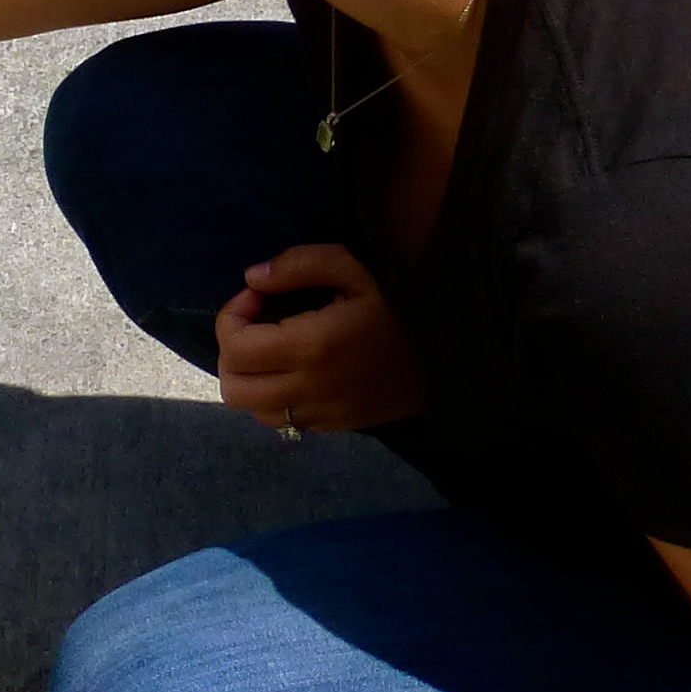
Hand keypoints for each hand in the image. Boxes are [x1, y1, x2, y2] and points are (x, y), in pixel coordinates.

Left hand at [212, 243, 421, 435]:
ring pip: (255, 412)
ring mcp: (324, 414)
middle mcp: (310, 390)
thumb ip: (298, 265)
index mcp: (311, 347)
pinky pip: (286, 421)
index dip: (233, 315)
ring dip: (251, 379)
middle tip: (258, 323)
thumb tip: (253, 278)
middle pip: (234, 388)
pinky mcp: (339, 426)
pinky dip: (276, 398)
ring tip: (273, 349)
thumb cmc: (405, 301)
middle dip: (232, 350)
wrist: (457, 351)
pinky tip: (298, 370)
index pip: (236, 346)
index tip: (258, 294)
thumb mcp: (355, 267)